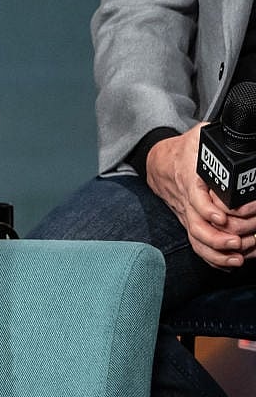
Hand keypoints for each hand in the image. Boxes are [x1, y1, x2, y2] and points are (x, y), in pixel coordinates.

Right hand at [146, 124, 255, 267]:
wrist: (159, 163)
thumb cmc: (183, 150)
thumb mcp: (200, 136)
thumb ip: (218, 136)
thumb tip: (238, 134)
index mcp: (189, 180)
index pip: (196, 199)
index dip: (209, 210)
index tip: (223, 217)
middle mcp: (187, 202)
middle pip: (197, 227)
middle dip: (217, 239)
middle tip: (237, 242)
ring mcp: (188, 214)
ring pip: (196, 240)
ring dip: (216, 253)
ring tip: (236, 258)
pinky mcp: (190, 222)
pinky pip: (197, 244)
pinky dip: (212, 257)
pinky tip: (228, 263)